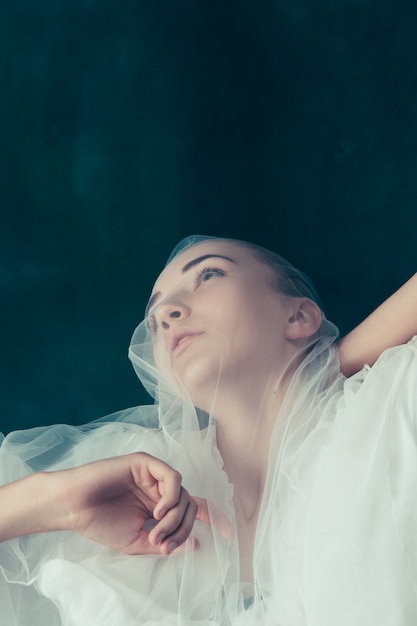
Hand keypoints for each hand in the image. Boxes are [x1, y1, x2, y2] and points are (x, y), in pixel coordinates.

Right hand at [55, 452, 206, 555]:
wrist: (74, 507)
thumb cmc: (100, 522)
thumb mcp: (136, 542)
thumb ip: (165, 543)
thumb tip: (197, 545)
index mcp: (158, 504)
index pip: (193, 508)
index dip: (213, 518)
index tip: (230, 535)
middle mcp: (159, 488)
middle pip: (190, 506)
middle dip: (182, 529)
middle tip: (163, 544)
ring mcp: (153, 474)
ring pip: (183, 493)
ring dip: (175, 518)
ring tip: (155, 532)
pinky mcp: (145, 463)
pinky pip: (173, 478)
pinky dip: (171, 497)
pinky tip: (157, 511)